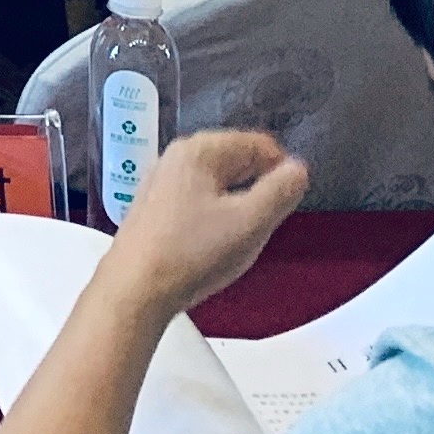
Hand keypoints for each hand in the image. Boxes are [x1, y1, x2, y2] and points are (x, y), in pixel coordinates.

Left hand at [103, 134, 306, 317]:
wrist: (135, 289)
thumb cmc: (193, 254)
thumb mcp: (250, 223)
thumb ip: (280, 192)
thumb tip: (298, 168)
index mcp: (199, 150)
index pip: (258, 144)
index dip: (282, 171)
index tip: (288, 204)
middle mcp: (175, 157)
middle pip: (236, 160)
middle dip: (259, 188)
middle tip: (266, 224)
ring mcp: (161, 181)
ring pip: (217, 182)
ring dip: (238, 204)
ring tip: (243, 236)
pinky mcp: (154, 207)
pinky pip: (198, 199)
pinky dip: (216, 215)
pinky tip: (215, 243)